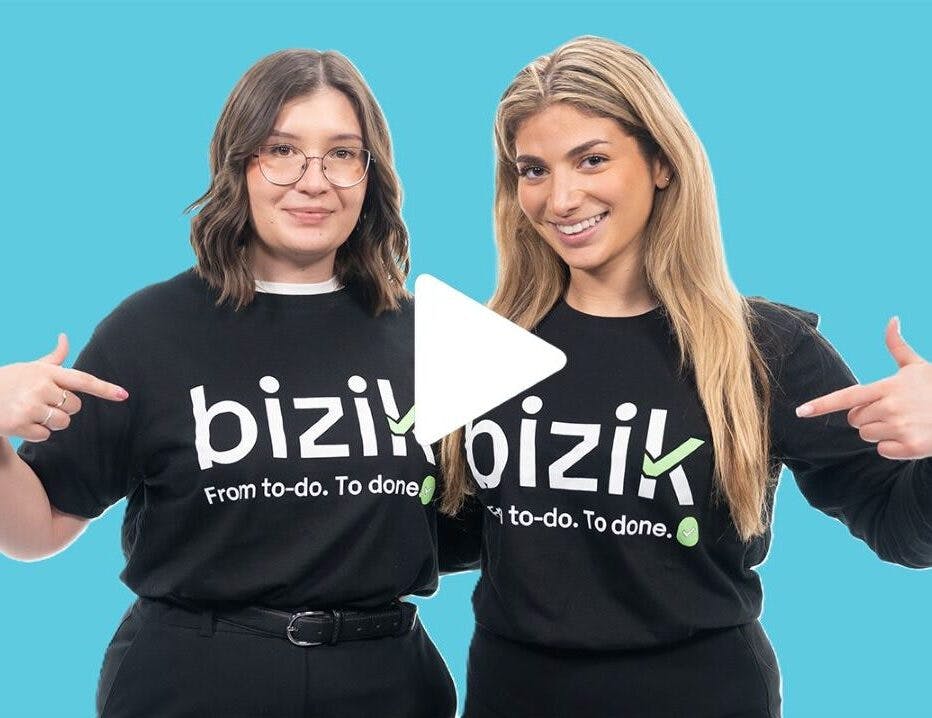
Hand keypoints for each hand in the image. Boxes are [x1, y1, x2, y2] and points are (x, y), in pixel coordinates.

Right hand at [0, 334, 128, 441]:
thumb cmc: (8, 382)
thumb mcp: (29, 367)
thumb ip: (53, 358)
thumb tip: (65, 337)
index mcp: (46, 372)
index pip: (82, 380)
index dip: (105, 389)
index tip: (124, 395)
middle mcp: (40, 386)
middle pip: (75, 407)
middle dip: (64, 410)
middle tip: (41, 404)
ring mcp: (29, 405)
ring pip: (62, 423)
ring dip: (51, 423)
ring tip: (31, 413)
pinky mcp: (18, 423)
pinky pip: (45, 435)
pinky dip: (35, 433)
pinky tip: (21, 423)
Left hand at [795, 317, 931, 459]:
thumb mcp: (917, 366)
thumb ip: (898, 346)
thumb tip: (892, 319)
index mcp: (887, 387)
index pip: (847, 397)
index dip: (821, 405)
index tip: (800, 411)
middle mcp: (890, 408)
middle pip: (854, 420)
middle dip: (867, 417)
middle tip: (892, 410)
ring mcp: (900, 428)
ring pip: (866, 435)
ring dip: (880, 431)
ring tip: (903, 421)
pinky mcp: (911, 447)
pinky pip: (882, 450)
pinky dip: (893, 447)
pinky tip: (910, 436)